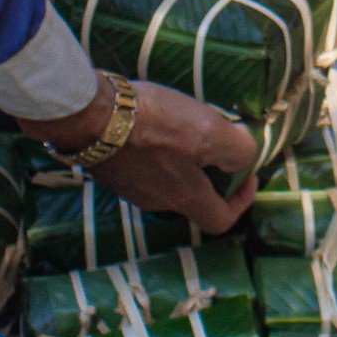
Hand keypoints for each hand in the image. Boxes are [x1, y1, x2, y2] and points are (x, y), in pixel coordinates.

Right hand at [20, 72, 258, 233]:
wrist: (90, 116)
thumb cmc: (154, 125)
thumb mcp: (210, 132)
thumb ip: (237, 149)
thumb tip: (245, 155)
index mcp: (185, 197)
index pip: (220, 220)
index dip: (240, 202)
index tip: (246, 175)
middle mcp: (156, 201)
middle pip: (193, 197)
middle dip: (209, 171)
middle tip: (212, 139)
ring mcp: (129, 187)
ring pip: (166, 179)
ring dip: (180, 158)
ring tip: (182, 125)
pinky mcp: (110, 169)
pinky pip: (143, 165)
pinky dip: (155, 149)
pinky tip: (152, 122)